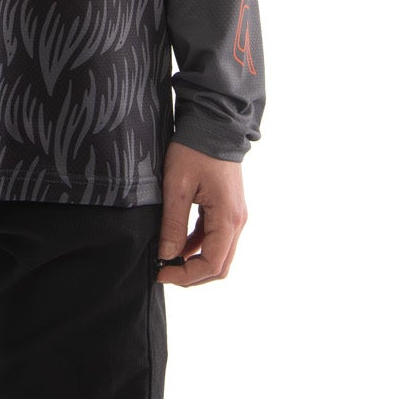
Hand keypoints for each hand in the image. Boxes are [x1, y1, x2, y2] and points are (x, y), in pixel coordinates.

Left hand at [155, 140, 247, 285]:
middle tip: (164, 270)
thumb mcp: (177, 186)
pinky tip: (177, 243)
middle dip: (191, 274)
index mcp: (228, 218)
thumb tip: (167, 255)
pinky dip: (198, 246)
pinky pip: (215, 237)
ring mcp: (235, 215)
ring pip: (218, 253)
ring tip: (167, 258)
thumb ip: (173, 224)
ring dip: (195, 262)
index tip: (161, 272)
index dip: (186, 276)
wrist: (213, 122)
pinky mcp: (228, 208)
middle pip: (219, 265)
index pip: (212, 265)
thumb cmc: (195, 150)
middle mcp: (237, 221)